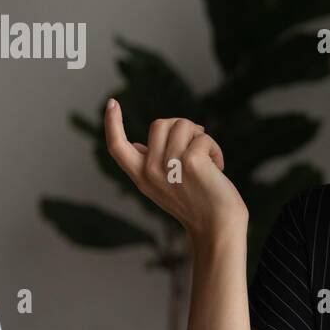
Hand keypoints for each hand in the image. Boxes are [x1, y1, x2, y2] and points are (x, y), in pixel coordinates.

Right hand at [104, 98, 247, 242]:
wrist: (218, 227)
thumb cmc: (196, 204)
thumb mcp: (163, 186)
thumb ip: (149, 165)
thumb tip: (136, 145)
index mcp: (140, 176)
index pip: (117, 147)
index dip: (112, 123)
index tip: (112, 102)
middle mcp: (150, 171)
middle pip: (160, 123)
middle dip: (183, 128)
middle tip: (197, 146)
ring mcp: (169, 166)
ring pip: (183, 124)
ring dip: (201, 137)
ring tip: (209, 160)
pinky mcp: (191, 162)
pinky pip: (203, 137)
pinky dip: (215, 149)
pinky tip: (217, 167)